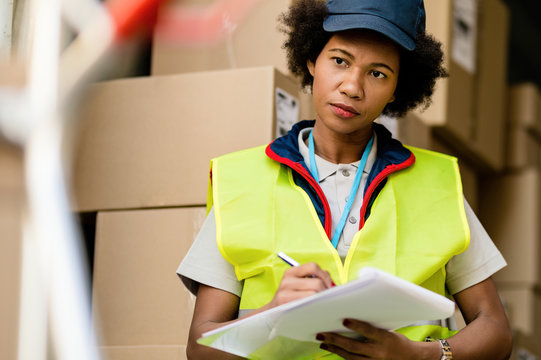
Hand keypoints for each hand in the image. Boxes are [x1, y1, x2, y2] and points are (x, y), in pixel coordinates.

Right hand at [267, 262, 334, 307]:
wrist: (271, 315)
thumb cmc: (289, 300)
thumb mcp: (297, 285)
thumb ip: (313, 279)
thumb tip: (332, 283)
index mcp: (291, 272)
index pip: (313, 266)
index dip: (325, 275)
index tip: (329, 285)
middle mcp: (287, 281)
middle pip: (317, 283)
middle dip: (327, 291)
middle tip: (329, 298)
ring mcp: (286, 294)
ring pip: (314, 294)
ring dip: (322, 299)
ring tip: (323, 304)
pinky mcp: (287, 306)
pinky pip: (309, 304)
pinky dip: (316, 306)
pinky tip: (316, 309)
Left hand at [316, 319, 437, 359]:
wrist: (410, 358)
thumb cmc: (397, 340)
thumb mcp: (388, 330)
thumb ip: (371, 326)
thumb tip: (351, 317)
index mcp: (385, 339)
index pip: (369, 331)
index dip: (357, 326)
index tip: (344, 320)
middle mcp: (379, 352)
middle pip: (354, 347)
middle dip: (336, 340)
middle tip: (321, 334)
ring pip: (351, 357)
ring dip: (335, 349)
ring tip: (322, 342)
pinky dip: (341, 355)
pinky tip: (332, 349)